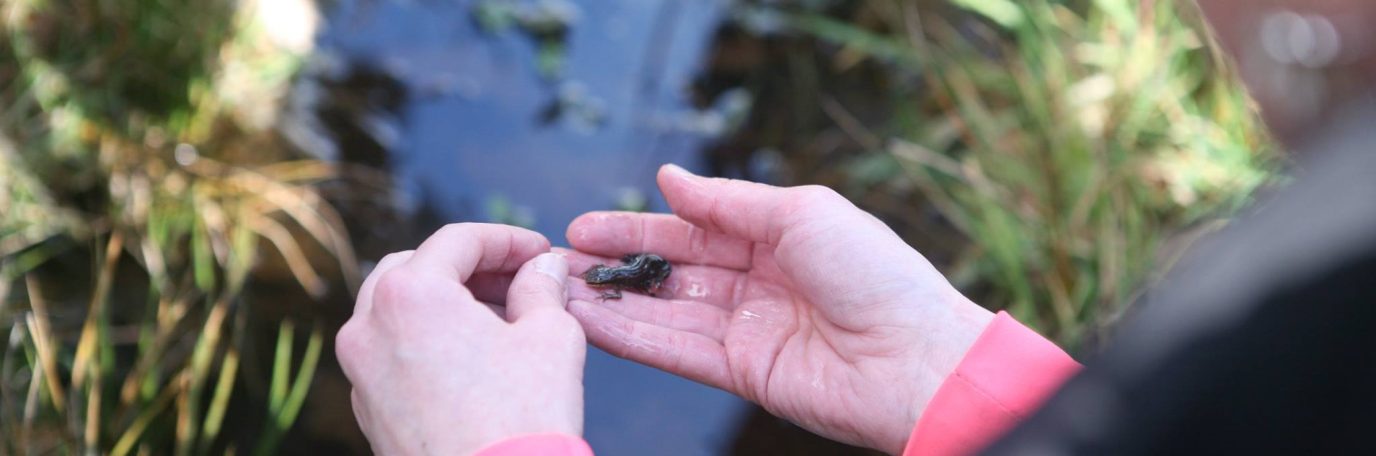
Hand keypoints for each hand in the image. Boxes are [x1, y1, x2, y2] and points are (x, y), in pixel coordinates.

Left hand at [337, 224, 584, 454]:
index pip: (459, 240)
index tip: (540, 252)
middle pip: (416, 267)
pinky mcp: (367, 409)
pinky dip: (427, 341)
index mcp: (410, 295)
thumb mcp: (551, 337)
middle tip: (518, 279)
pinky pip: (392, 354)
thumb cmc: (521, 418)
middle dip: (470, 267)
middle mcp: (369, 326)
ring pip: (396, 311)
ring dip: (445, 302)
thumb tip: (543, 268)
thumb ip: (543, 288)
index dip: (508, 240)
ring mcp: (361, 371)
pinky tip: (474, 359)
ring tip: (500, 319)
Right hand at [562, 165, 992, 453]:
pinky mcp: (742, 373)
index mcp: (780, 237)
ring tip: (560, 291)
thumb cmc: (876, 275)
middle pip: (673, 270)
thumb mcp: (802, 213)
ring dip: (613, 302)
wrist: (917, 362)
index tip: (585, 225)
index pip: (694, 228)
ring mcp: (749, 329)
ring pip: (666, 312)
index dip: (638, 227)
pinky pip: (676, 351)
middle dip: (616, 264)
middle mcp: (760, 282)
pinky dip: (633, 337)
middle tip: (560, 259)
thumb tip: (668, 179)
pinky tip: (591, 322)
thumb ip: (727, 201)